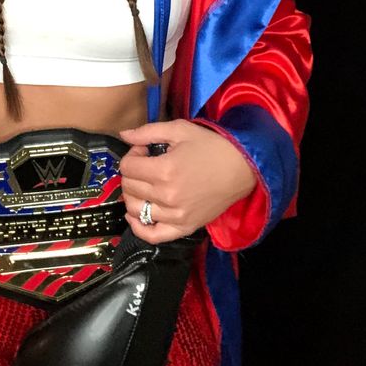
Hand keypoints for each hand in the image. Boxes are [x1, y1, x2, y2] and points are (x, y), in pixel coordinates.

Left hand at [118, 119, 258, 242]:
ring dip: (133, 195)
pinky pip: (153, 236)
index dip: (132, 155)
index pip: (127, 167)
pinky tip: (135, 215)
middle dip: (132, 173)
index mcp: (164, 170)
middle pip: (129, 187)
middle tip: (146, 164)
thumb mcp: (179, 130)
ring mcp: (175, 215)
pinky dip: (138, 228)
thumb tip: (124, 135)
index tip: (144, 151)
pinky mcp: (185, 227)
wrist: (242, 167)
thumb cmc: (211, 146)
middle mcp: (167, 196)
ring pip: (135, 209)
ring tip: (145, 185)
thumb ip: (147, 132)